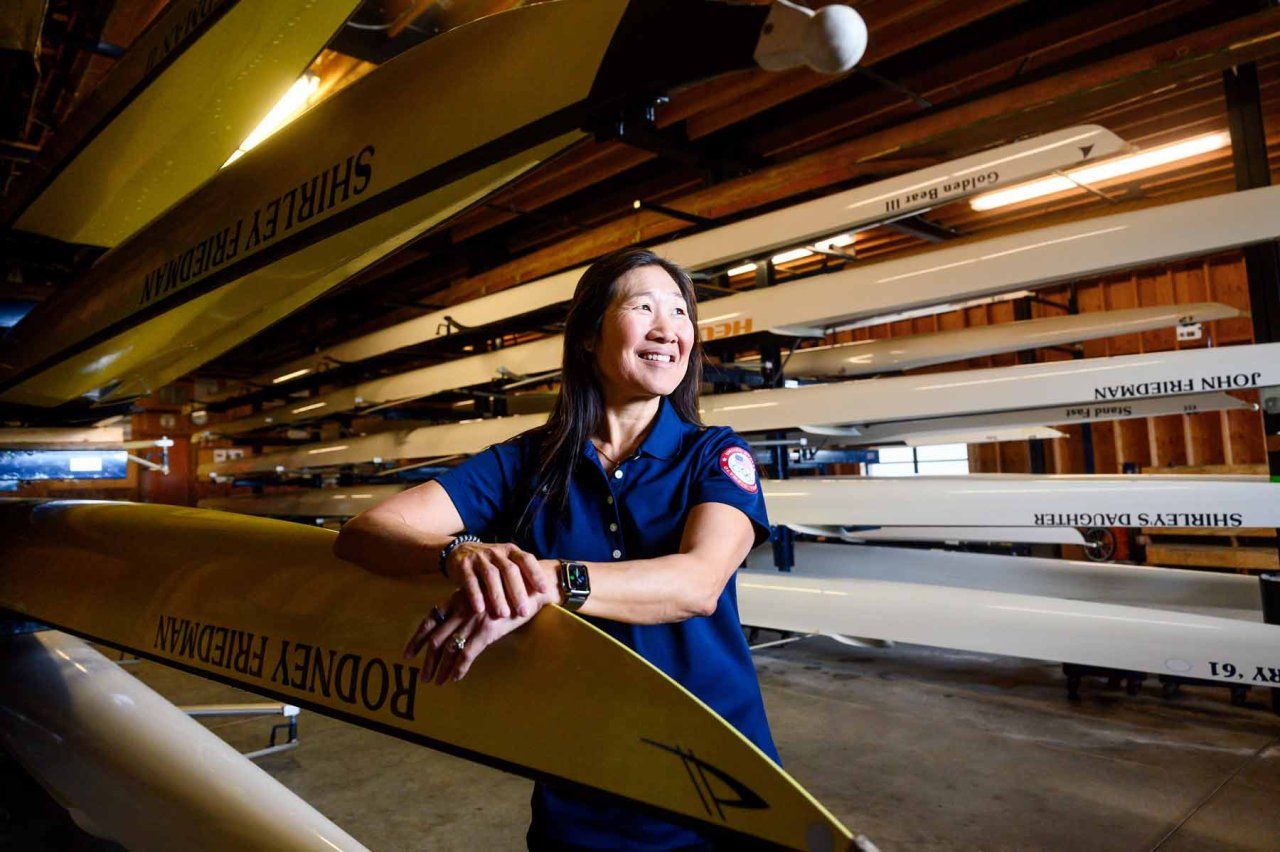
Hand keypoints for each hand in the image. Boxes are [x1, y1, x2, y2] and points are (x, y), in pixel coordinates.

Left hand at [403, 584, 557, 683]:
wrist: (531, 589)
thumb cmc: (507, 592)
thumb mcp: (481, 594)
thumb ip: (466, 606)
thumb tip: (452, 625)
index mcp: (457, 599)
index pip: (430, 620)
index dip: (417, 639)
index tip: (408, 654)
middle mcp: (461, 609)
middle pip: (436, 639)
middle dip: (428, 661)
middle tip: (423, 677)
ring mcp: (473, 620)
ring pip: (449, 649)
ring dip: (440, 668)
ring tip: (436, 681)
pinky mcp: (487, 630)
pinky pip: (467, 654)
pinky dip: (459, 668)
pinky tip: (455, 678)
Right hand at [444, 541, 552, 618]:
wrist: (460, 551)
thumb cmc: (491, 563)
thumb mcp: (506, 563)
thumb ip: (521, 574)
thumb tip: (545, 595)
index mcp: (511, 551)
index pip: (526, 560)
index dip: (536, 574)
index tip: (544, 591)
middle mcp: (497, 552)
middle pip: (509, 570)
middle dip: (517, 592)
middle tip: (523, 612)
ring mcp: (480, 557)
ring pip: (491, 575)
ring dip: (497, 596)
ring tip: (503, 614)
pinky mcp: (464, 565)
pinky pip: (470, 580)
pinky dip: (475, 595)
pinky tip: (480, 609)